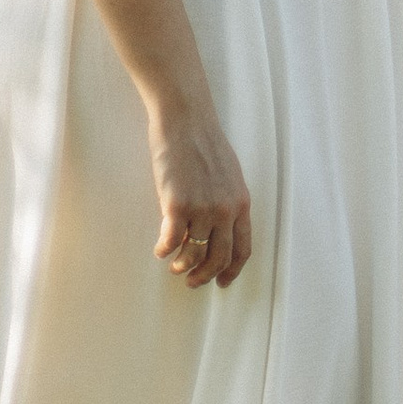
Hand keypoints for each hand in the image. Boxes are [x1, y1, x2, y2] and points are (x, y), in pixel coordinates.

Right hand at [147, 99, 252, 285]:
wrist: (186, 121)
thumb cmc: (204, 142)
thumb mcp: (229, 175)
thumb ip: (227, 202)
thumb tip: (217, 227)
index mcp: (241, 203)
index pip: (242, 248)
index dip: (232, 270)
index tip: (221, 281)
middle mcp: (225, 210)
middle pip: (219, 257)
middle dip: (205, 275)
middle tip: (192, 281)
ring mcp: (202, 209)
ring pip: (193, 253)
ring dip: (182, 266)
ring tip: (174, 266)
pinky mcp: (177, 205)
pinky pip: (171, 240)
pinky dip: (164, 250)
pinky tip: (160, 250)